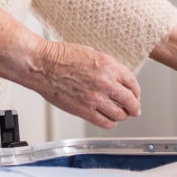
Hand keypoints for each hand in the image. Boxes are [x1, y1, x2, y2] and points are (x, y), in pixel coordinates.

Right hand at [0, 0, 140, 128]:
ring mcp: (94, 98)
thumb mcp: (91, 53)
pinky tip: (108, 119)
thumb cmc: (60, 56)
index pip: (132, 83)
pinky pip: (105, 122)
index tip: (135, 95)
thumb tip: (117, 79)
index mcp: (108, 65)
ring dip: (122, 115)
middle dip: (134, 107)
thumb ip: (107, 67)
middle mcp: (104, 82)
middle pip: (130, 102)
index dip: (136, 92)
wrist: (40, 63)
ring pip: (119, 115)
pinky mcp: (83, 110)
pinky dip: (110, 122)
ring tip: (120, 115)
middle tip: (133, 109)